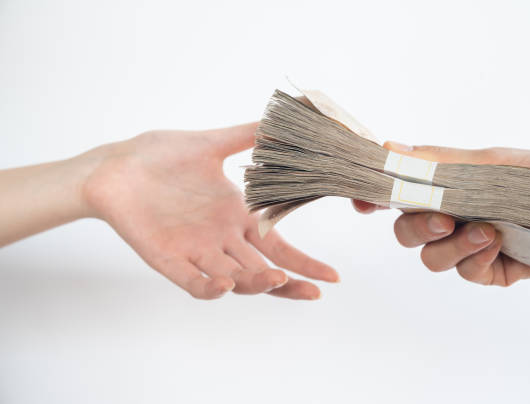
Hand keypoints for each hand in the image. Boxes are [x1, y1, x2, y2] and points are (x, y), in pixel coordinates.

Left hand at [81, 123, 338, 298]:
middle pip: (263, 271)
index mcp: (237, 217)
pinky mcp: (169, 260)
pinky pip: (193, 283)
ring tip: (273, 278)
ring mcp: (196, 252)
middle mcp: (222, 239)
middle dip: (289, 284)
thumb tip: (284, 118)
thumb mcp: (211, 144)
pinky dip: (210, 287)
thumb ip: (247, 135)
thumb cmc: (160, 156)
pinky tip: (224, 283)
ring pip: (234, 280)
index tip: (332, 276)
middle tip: (313, 291)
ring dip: (255, 284)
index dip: (304, 262)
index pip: (279, 246)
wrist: (115, 166)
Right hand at [354, 143, 529, 285]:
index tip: (364, 203)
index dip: (373, 200)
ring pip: (429, 257)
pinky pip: (461, 271)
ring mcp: (462, 245)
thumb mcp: (484, 164)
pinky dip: (475, 258)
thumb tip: (387, 148)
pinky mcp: (482, 269)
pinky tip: (497, 244)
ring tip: (486, 230)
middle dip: (419, 227)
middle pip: (405, 231)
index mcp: (440, 187)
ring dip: (453, 245)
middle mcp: (446, 216)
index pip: (395, 195)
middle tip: (444, 219)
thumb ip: (435, 163)